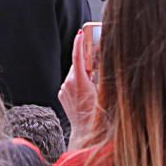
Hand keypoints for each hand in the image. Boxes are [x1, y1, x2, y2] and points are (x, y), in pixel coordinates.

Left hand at [59, 30, 98, 148]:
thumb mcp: (104, 92)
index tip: (80, 33)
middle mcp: (68, 83)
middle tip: (96, 63)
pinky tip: (85, 93)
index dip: (79, 44)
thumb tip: (104, 65)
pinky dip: (77, 83)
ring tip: (92, 86)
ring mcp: (64, 90)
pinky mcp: (62, 95)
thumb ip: (102, 77)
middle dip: (86, 64)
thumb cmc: (98, 115)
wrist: (86, 132)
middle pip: (78, 66)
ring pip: (74, 75)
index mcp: (79, 81)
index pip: (78, 57)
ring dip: (82, 76)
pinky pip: (70, 84)